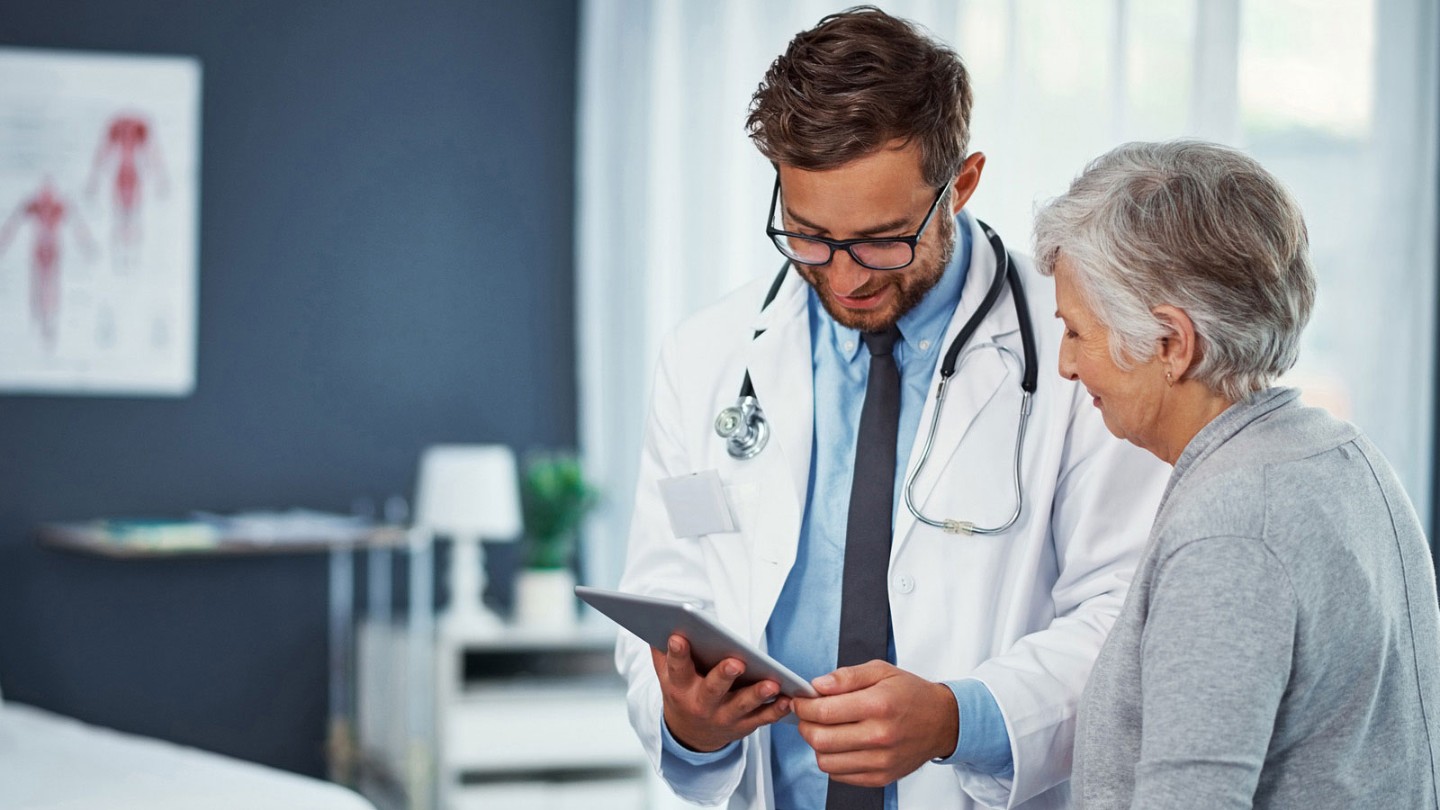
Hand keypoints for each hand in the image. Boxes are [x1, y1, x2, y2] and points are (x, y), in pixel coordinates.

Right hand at [650, 633, 793, 752]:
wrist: (691, 734)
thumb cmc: (682, 693)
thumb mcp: (667, 676)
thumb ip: (663, 651)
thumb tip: (658, 619)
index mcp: (679, 688)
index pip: (677, 668)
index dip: (677, 653)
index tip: (678, 637)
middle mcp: (700, 705)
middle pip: (712, 690)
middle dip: (724, 676)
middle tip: (736, 662)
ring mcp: (722, 717)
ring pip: (741, 706)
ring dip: (757, 695)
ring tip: (772, 683)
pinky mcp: (742, 726)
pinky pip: (761, 719)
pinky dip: (775, 710)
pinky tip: (787, 700)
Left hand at [792, 660, 958, 787]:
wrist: (943, 722)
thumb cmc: (912, 695)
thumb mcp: (881, 671)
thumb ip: (846, 676)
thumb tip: (818, 685)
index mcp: (878, 705)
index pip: (824, 712)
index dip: (803, 706)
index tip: (800, 701)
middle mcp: (879, 736)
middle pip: (820, 739)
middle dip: (804, 726)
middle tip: (807, 716)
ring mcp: (881, 761)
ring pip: (826, 761)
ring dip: (817, 745)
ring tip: (824, 730)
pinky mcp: (881, 777)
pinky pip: (840, 775)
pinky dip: (833, 760)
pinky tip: (841, 744)